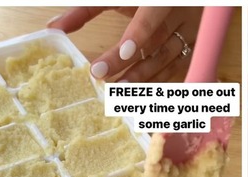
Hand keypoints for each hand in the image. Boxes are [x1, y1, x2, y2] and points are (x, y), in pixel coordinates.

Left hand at [48, 7, 202, 82]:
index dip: (137, 37)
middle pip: (155, 45)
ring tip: (120, 94)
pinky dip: (158, 84)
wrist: (172, 0)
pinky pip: (177, 70)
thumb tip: (54, 28)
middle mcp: (180, 15)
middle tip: (105, 80)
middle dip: (130, 65)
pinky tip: (140, 97)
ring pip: (168, 61)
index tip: (120, 56)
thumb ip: (84, 10)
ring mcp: (190, 33)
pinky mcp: (193, 47)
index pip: (150, 18)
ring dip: (143, 80)